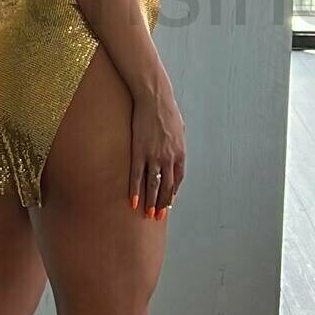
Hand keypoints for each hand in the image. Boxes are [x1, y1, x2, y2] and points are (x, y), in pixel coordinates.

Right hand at [129, 86, 185, 219]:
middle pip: (167, 186)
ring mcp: (154, 156)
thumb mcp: (179, 128)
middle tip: (159, 216)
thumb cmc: (167, 110)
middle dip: (163, 203)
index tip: (168, 203)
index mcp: (180, 153)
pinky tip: (133, 201)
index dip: (172, 193)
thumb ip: (178, 143)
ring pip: (153, 184)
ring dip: (151, 201)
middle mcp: (169, 158)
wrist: (154, 98)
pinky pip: (137, 175)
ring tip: (148, 214)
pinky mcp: (139, 152)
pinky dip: (135, 190)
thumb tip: (176, 150)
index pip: (178, 179)